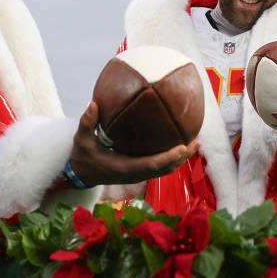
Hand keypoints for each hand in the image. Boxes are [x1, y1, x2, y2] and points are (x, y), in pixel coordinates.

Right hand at [68, 101, 198, 185]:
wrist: (80, 174)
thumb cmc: (82, 156)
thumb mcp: (82, 139)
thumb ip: (87, 122)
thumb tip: (93, 103)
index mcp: (124, 168)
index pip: (151, 165)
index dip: (168, 158)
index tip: (182, 147)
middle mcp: (134, 174)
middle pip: (164, 168)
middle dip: (181, 157)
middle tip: (196, 142)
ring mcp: (137, 174)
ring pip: (164, 168)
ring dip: (180, 158)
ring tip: (194, 142)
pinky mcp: (138, 171)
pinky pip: (159, 165)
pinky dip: (171, 157)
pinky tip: (178, 143)